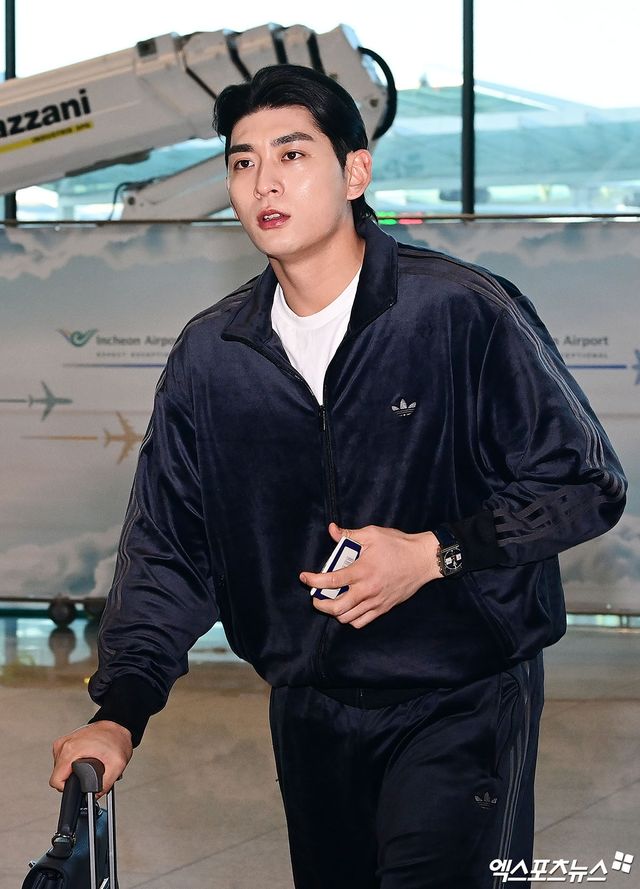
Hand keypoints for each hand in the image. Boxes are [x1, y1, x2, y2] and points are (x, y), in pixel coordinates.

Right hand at [50, 721, 132, 795]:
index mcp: (70, 750)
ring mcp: (63, 742)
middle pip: (58, 775)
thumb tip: (95, 795)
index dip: (68, 789)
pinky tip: (85, 759)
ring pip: (60, 768)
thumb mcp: (117, 765)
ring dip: (72, 771)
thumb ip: (105, 785)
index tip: (79, 786)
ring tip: (89, 765)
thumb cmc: (117, 738)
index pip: (56, 781)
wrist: (117, 725)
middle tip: (89, 773)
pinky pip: (63, 760)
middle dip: (73, 779)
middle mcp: (64, 745)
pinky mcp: (66, 741)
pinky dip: (72, 763)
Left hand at [300, 522, 441, 628]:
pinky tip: (348, 608)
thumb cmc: (398, 545)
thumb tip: (332, 530)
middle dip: (320, 603)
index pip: (332, 581)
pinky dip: (350, 618)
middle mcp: (368, 589)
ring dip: (334, 612)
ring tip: (330, 601)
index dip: (314, 581)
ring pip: (347, 617)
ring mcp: (376, 601)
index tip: (304, 577)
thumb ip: (350, 535)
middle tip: (315, 595)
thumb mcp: (373, 534)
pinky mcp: (383, 608)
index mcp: (363, 570)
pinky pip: (361, 622)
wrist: (423, 560)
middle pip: (336, 607)